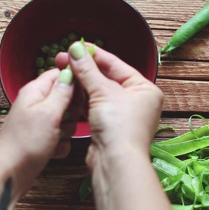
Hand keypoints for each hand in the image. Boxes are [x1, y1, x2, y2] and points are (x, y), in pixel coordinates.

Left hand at [0, 67, 78, 192]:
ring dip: (67, 130)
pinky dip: (61, 144)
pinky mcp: (42, 139)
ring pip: (66, 119)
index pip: (60, 74)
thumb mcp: (49, 113)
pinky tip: (53, 150)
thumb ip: (62, 92)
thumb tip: (71, 71)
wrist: (10, 174)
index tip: (83, 95)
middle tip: (65, 120)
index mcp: (35, 91)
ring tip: (56, 138)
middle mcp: (37, 104)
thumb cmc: (26, 142)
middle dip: (72, 111)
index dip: (75, 82)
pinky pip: (61, 137)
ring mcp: (39, 122)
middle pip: (67, 98)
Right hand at [56, 42, 163, 169]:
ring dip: (82, 84)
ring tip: (63, 72)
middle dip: (85, 69)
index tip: (76, 46)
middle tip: (63, 59)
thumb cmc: (119, 126)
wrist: (116, 163)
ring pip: (99, 93)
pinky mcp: (110, 127)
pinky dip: (83, 100)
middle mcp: (137, 101)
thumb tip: (76, 49)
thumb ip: (87, 69)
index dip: (94, 54)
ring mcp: (123, 115)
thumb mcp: (102, 92)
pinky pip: (95, 107)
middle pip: (107, 78)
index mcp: (144, 88)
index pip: (116, 64)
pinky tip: (69, 91)